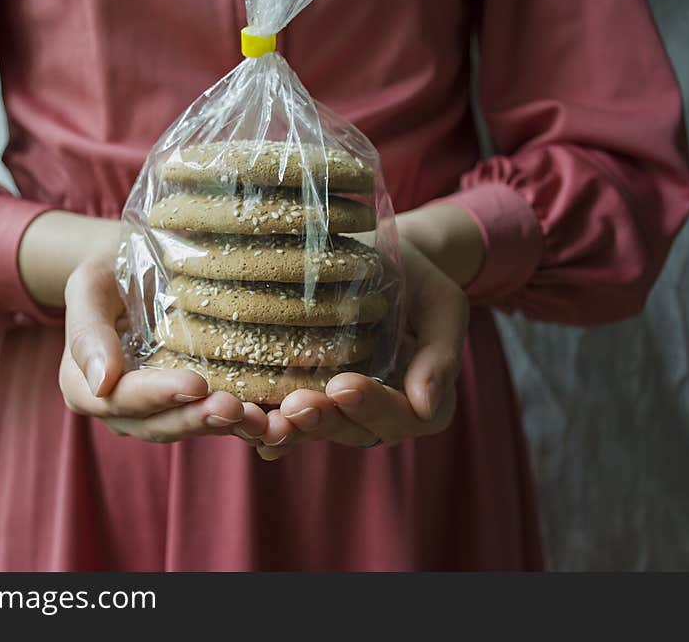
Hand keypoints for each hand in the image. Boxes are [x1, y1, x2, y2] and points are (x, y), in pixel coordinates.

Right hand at [59, 253, 267, 441]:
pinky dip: (243, 423)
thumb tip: (101, 384)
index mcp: (84, 387)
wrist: (137, 268)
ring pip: (191, 428)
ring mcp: (158, 412)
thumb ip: (87, 332)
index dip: (158, 395)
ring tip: (261, 420)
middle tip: (235, 408)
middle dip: (198, 419)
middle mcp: (120, 410)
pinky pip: (215, 421)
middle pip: (159, 425)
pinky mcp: (191, 406)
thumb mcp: (89, 287)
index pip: (121, 399)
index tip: (195, 383)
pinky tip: (273, 419)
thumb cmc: (109, 270)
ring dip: (227, 428)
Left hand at [254, 232, 470, 460]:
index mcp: (420, 402)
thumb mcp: (443, 305)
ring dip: (289, 430)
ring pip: (315, 431)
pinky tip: (245, 422)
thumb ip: (440, 355)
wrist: (379, 257)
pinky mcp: (304, 396)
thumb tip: (426, 405)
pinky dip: (265, 425)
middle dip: (323, 421)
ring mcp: (339, 410)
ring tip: (266, 421)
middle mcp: (377, 415)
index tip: (345, 385)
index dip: (373, 406)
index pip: (401, 417)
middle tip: (297, 405)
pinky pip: (286, 419)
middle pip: (352, 431)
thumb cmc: (417, 278)